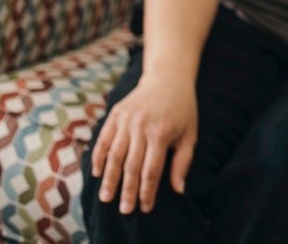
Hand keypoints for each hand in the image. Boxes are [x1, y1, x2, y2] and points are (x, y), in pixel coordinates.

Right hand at [91, 74, 197, 213]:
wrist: (167, 78)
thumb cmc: (182, 109)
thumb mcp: (190, 133)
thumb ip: (183, 162)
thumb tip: (178, 190)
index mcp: (161, 133)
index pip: (151, 169)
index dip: (147, 191)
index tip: (145, 208)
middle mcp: (141, 126)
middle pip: (130, 165)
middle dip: (127, 190)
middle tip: (124, 209)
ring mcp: (125, 120)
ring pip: (113, 154)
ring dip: (109, 178)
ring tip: (106, 197)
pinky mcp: (115, 114)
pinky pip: (103, 139)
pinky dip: (98, 157)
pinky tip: (97, 173)